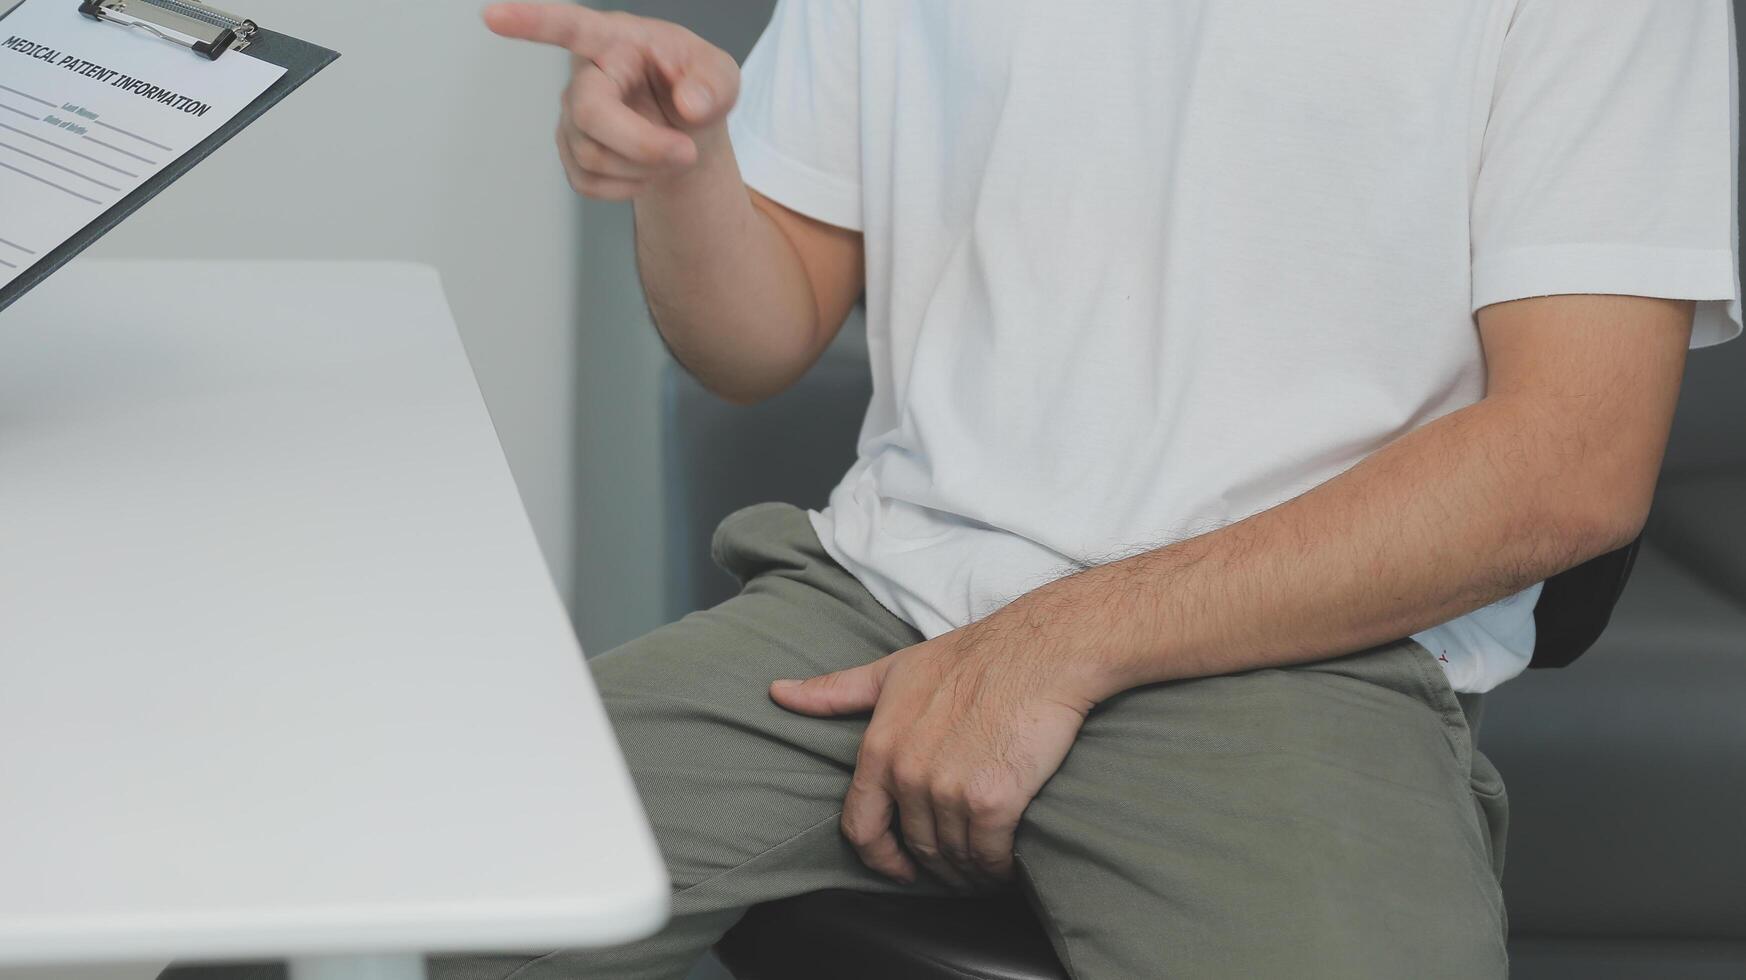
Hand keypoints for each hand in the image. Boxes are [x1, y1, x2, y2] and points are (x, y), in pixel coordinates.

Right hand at [484, 3, 739, 199]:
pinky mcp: (570, 150)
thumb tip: (689, 105)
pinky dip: (628, 187)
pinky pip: (589, 183)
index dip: (532, 22)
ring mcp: (572, 114)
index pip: (571, 27)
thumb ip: (712, 86)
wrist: (686, 130)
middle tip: (686, 154)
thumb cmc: (696, 87)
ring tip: (672, 154)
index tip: (492, 17)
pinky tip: (644, 170)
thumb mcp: (722, 77)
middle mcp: (586, 73)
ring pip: (592, 155)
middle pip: (590, 113)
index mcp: (618, 40)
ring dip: (643, 167)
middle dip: (641, 144)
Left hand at [771, 625, 1096, 890]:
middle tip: (959, 865)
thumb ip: (837, 691)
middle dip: (936, 865)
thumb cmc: (974, 656)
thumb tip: (778, 692)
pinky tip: (1008, 862)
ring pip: (953, 856)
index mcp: (879, 748)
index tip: (900, 868)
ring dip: (969, 870)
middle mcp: (908, 774)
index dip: (879, 858)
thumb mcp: (895, 670)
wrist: (1041, 651)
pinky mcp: (993, 801)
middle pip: (915, 847)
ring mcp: (949, 790)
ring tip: (986, 865)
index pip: (860, 827)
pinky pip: (989, 855)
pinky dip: (998, 867)